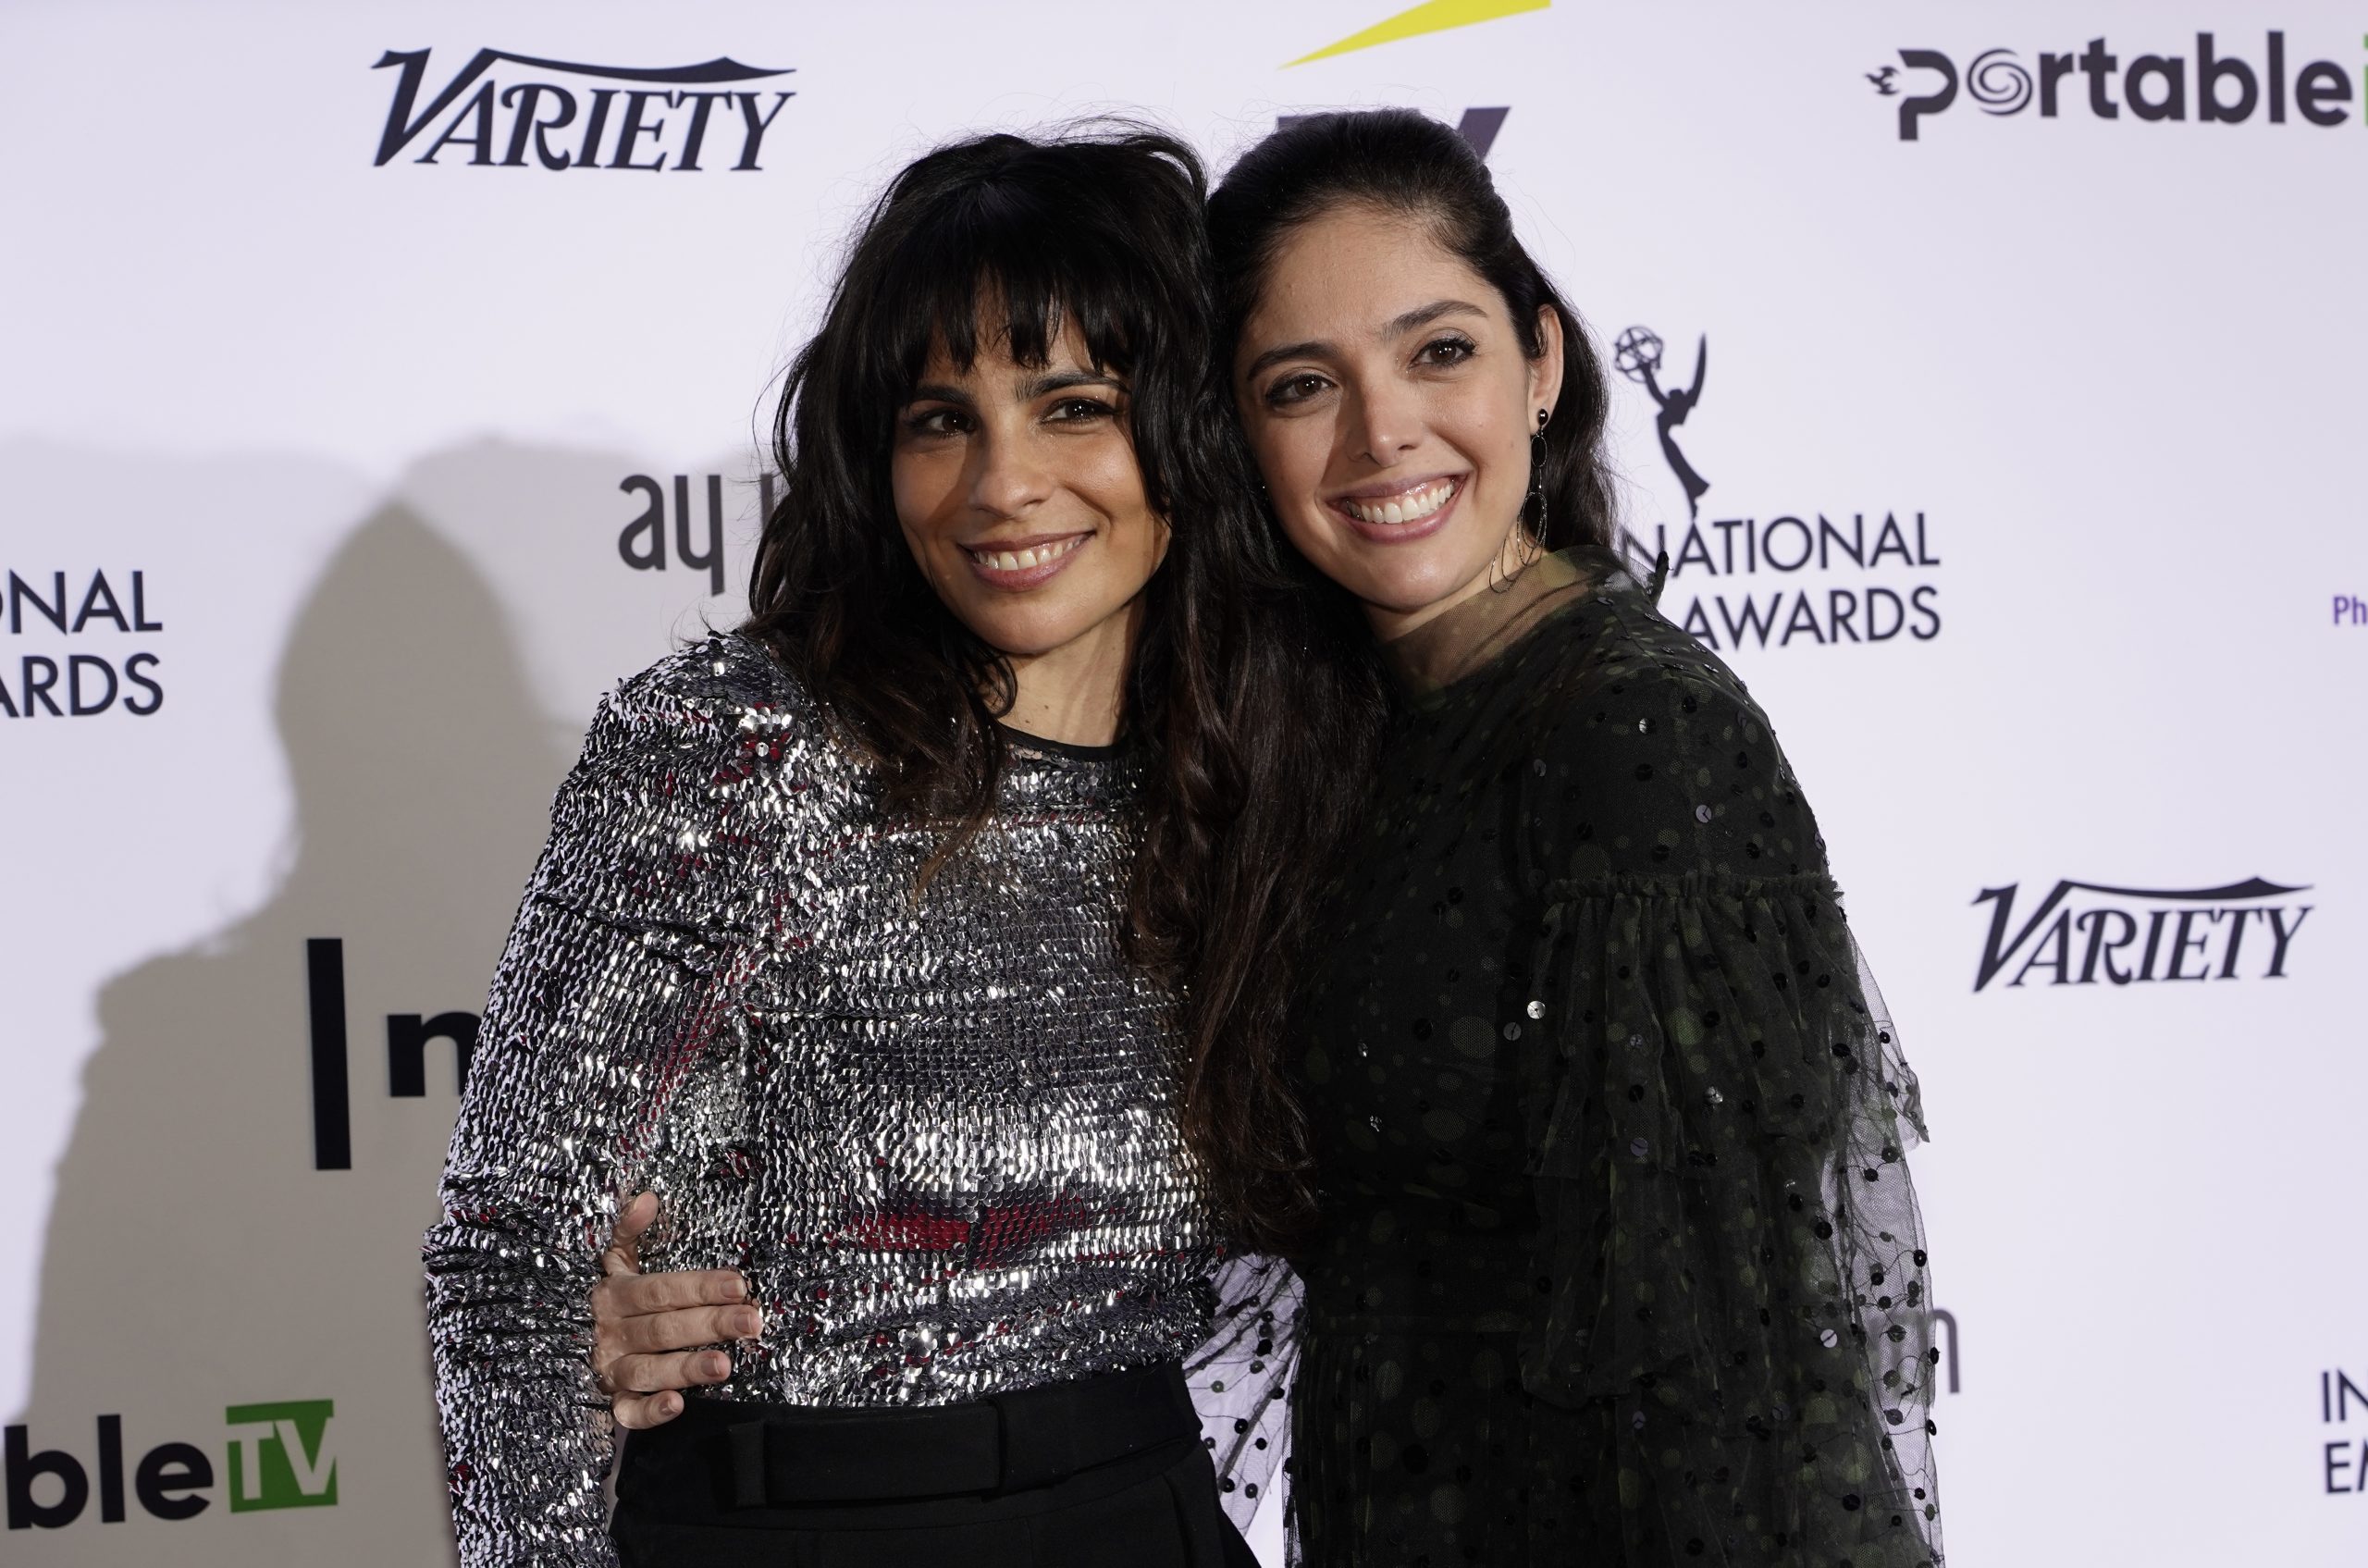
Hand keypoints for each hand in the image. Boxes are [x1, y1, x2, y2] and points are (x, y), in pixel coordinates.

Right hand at [590, 1192, 760, 1430]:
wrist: (570, 1340)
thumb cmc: (618, 1297)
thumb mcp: (618, 1260)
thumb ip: (629, 1230)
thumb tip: (646, 1197)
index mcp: (615, 1294)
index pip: (661, 1290)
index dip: (699, 1287)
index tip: (740, 1285)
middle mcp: (611, 1331)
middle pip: (663, 1329)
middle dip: (710, 1324)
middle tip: (752, 1322)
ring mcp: (611, 1368)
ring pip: (648, 1370)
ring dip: (686, 1369)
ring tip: (725, 1366)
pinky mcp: (613, 1400)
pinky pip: (628, 1412)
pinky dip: (650, 1412)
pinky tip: (678, 1405)